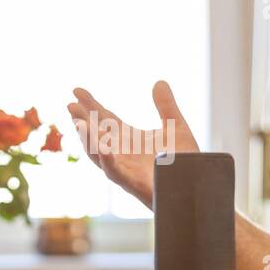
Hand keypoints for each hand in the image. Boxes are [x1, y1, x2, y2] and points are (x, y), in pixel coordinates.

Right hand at [66, 80, 198, 208]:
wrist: (200, 187)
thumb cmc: (187, 163)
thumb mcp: (176, 128)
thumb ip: (166, 106)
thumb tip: (159, 82)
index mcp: (130, 141)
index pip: (105, 120)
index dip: (91, 105)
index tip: (76, 90)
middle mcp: (124, 155)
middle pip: (97, 135)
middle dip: (83, 121)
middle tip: (70, 104)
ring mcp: (127, 170)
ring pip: (100, 156)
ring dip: (88, 140)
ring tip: (78, 122)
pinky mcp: (135, 185)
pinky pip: (116, 174)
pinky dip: (107, 161)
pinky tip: (102, 147)